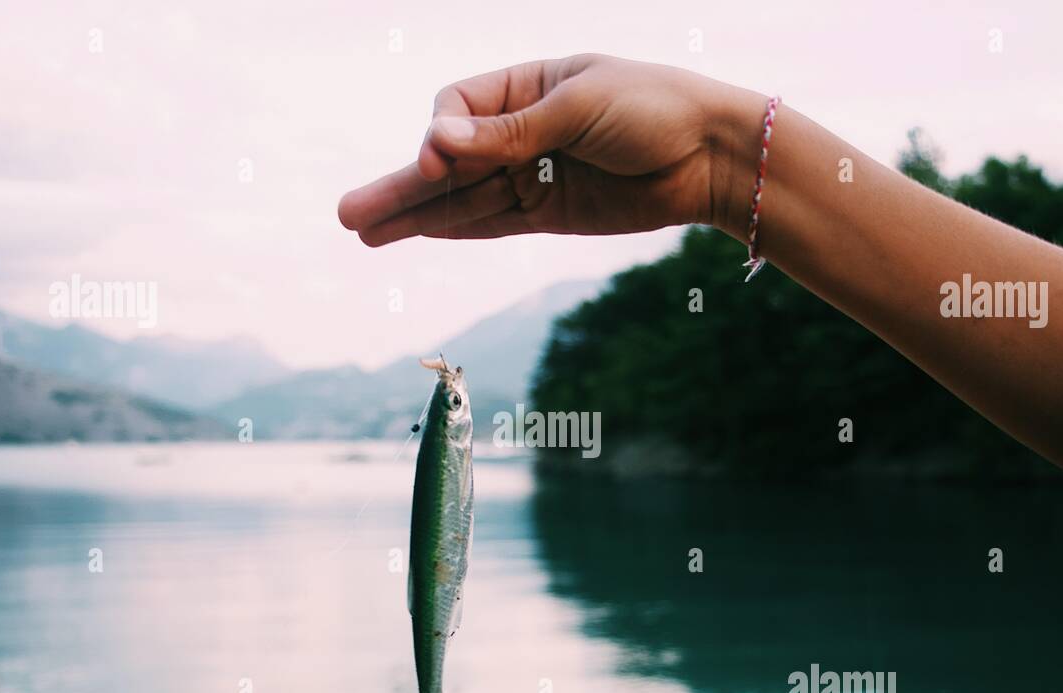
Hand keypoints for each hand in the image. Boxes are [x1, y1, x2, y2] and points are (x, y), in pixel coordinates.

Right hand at [337, 54, 764, 245]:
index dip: (442, 137)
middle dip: (402, 189)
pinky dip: (456, 231)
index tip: (442, 158)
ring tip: (364, 234)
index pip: (457, 110)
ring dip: (416, 218)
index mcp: (526, 85)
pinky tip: (416, 235)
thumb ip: (508, 133)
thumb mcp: (578, 108)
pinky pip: (492, 224)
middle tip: (348, 217)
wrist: (714, 155)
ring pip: (463, 200)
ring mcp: (533, 174)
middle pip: (448, 162)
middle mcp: (522, 131)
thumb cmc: (654, 107)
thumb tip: (436, 144)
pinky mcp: (550, 213)